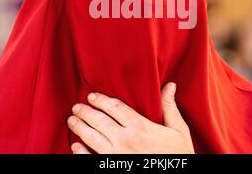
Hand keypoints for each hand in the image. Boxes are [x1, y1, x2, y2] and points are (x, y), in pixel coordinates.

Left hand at [67, 83, 194, 153]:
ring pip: (91, 137)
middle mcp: (125, 140)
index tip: (91, 96)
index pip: (114, 107)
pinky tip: (75, 146)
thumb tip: (170, 85)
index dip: (101, 100)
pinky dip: (80, 152)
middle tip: (76, 107)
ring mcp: (116, 156)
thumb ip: (170, 107)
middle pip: (99, 120)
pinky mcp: (112, 169)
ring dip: (79, 127)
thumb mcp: (178, 131)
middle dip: (85, 112)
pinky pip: (91, 159)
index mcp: (140, 127)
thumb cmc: (179, 155)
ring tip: (72, 121)